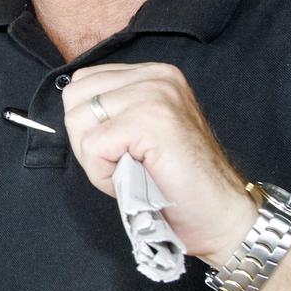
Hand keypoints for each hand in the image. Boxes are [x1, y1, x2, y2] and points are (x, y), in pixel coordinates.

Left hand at [61, 62, 257, 264]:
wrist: (221, 216)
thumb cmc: (175, 182)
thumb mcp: (136, 132)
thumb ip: (110, 111)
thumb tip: (70, 108)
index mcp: (152, 73)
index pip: (83, 82)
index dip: (87, 124)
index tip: (120, 148)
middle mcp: (155, 75)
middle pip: (74, 97)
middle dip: (85, 139)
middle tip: (121, 164)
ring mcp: (155, 94)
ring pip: (78, 120)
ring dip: (94, 158)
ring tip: (130, 171)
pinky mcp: (152, 120)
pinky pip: (93, 146)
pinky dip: (102, 174)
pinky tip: (134, 180)